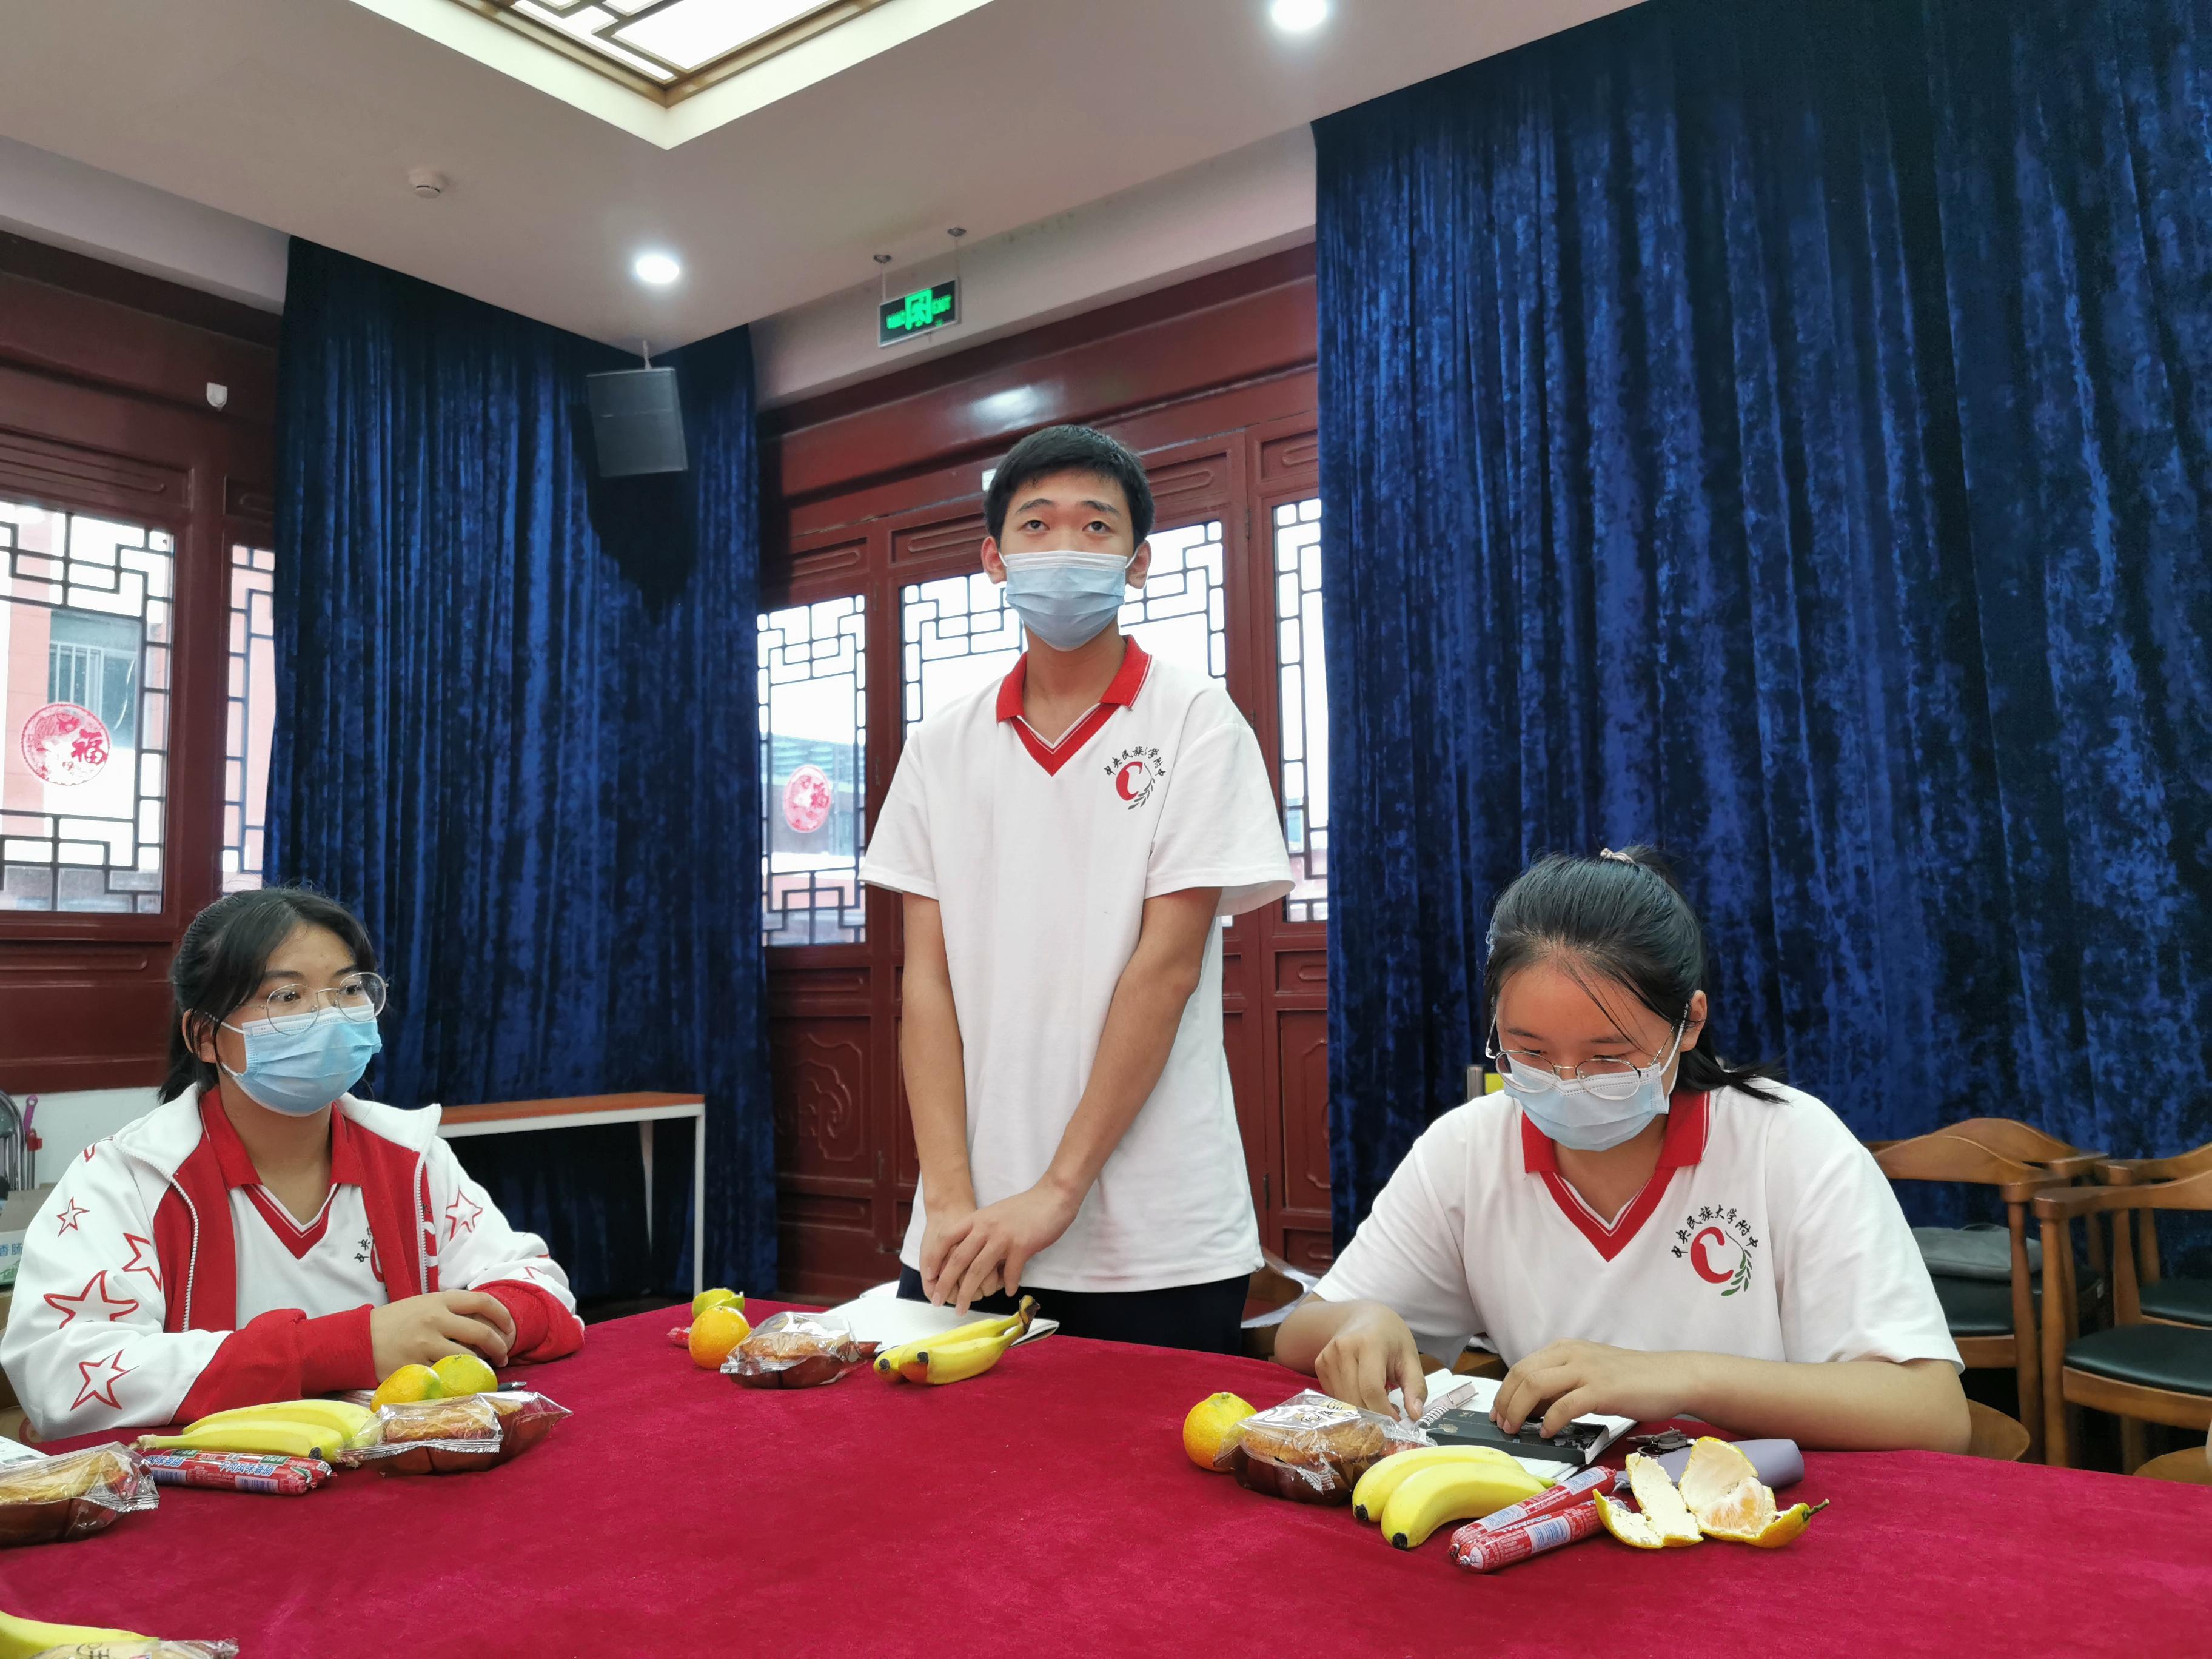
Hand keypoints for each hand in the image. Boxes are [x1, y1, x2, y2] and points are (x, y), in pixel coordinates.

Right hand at [370, 1291, 515, 1375]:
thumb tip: (485, 1322)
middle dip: (500, 1346)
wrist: (359, 1339)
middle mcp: (435, 1320)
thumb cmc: (395, 1322)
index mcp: (439, 1301)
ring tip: (485, 1370)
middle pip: (481, 1332)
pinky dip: (459, 1378)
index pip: (482, 1301)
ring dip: (482, 1365)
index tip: (510, 1327)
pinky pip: (447, 1375)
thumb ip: (451, 1311)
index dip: (503, 1315)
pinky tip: (462, 1380)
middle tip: (504, 1355)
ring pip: (467, 1357)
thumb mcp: (423, 1305)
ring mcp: (425, 1345)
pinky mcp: (416, 1367)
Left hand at [931, 1181, 1081, 1312]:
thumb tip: (970, 1253)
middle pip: (958, 1259)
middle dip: (945, 1283)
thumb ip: (981, 1230)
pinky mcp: (1022, 1246)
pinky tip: (1008, 1292)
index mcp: (977, 1219)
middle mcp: (986, 1227)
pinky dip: (1007, 1286)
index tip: (929, 1276)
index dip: (935, 1258)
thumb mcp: (995, 1214)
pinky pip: (1010, 1274)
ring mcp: (1003, 1237)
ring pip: (978, 1271)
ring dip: (969, 1294)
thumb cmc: (1025, 1207)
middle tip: (938, 1301)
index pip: (946, 1238)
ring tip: (963, 1309)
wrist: (1053, 1196)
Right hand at [1312, 1302, 1426, 1417]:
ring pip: (1343, 1401)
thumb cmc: (1390, 1338)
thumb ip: (1415, 1386)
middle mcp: (1343, 1348)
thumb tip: (1415, 1415)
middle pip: (1355, 1398)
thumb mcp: (1410, 1357)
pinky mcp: (1320, 1365)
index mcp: (1369, 1343)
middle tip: (1390, 1414)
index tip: (1397, 1421)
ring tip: (1378, 1401)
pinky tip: (1362, 1392)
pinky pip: (1334, 1396)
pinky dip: (1350, 1402)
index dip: (1383, 1412)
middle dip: (1374, 1415)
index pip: (1371, 1389)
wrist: (1363, 1317)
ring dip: (1362, 1410)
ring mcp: (1327, 1356)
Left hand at [1493, 1340, 1691, 1436]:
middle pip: (1522, 1375)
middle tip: (1502, 1425)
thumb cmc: (1632, 1379)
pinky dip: (1550, 1420)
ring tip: (1516, 1430)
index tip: (1498, 1412)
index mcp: (1565, 1349)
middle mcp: (1571, 1354)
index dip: (1504, 1392)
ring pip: (1535, 1385)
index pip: (1521, 1367)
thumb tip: (1533, 1405)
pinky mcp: (1602, 1390)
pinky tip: (1547, 1432)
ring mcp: (1586, 1370)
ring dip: (1518, 1410)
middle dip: (1505, 1402)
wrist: (1672, 1377)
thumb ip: (1562, 1383)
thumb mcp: (1589, 1372)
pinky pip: (1565, 1405)